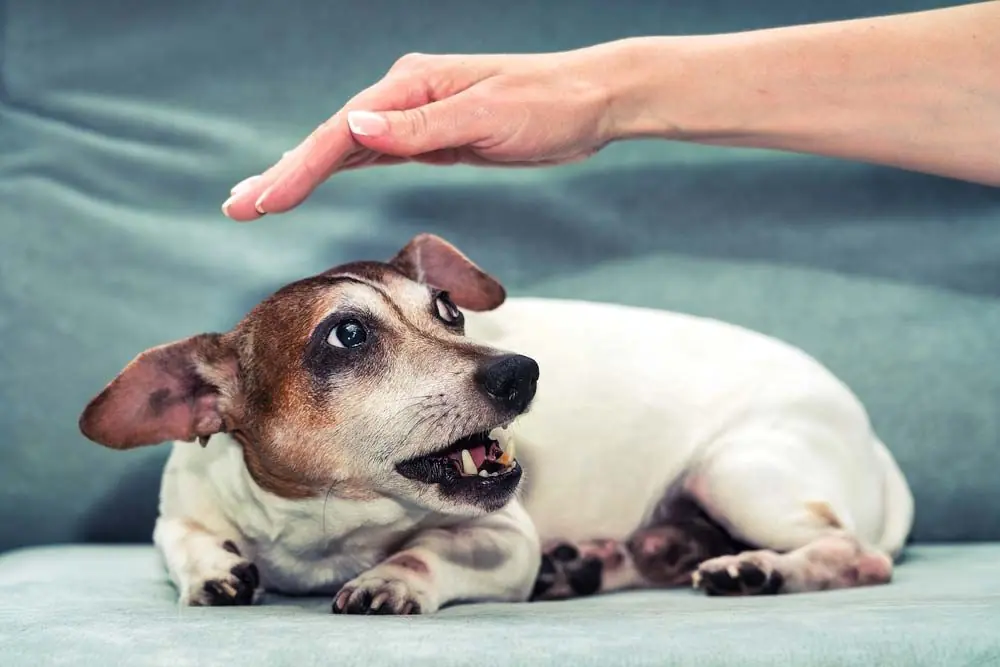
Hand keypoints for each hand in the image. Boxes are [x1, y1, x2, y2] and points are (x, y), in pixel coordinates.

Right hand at [222, 43, 638, 220]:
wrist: (590, 102)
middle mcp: (405, 98)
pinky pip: (375, 155)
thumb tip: (357, 130)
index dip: (298, 169)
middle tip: (236, 206)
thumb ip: (420, 127)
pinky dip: (340, 169)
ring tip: (260, 196)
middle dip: (283, 174)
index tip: (262, 200)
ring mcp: (416, 116)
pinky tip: (318, 179)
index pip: (341, 135)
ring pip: (346, 149)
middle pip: (331, 140)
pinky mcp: (432, 136)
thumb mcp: (485, 116)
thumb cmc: (546, 106)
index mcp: (411, 87)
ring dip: (303, 172)